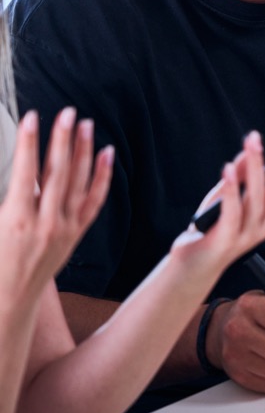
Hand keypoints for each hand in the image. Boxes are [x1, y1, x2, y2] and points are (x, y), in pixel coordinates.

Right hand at [0, 108, 112, 300]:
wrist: (9, 300)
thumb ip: (5, 197)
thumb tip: (17, 168)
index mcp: (17, 220)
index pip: (26, 171)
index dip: (29, 142)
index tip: (32, 117)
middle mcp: (45, 223)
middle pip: (58, 171)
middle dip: (63, 139)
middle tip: (68, 112)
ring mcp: (65, 228)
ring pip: (79, 182)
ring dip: (84, 150)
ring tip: (86, 125)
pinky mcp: (76, 234)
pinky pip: (94, 201)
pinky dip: (102, 176)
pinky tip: (106, 155)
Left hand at [170, 122, 264, 270]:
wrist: (195, 266)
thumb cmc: (213, 229)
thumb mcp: (227, 196)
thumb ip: (239, 174)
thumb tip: (250, 148)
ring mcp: (248, 233)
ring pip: (257, 196)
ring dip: (255, 166)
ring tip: (253, 141)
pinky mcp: (227, 239)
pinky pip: (232, 212)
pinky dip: (231, 189)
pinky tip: (228, 168)